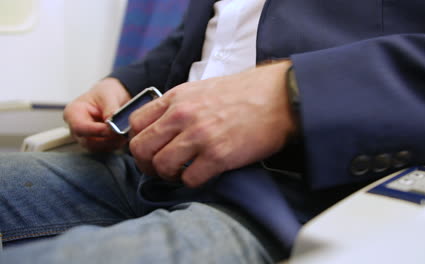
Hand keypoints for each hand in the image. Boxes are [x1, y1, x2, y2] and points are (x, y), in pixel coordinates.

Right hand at [63, 78, 130, 151]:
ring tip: (125, 134)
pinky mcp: (95, 143)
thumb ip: (110, 109)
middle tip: (123, 133)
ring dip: (113, 143)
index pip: (80, 127)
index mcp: (73, 113)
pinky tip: (123, 137)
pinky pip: (104, 149)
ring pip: (97, 148)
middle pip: (88, 141)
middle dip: (107, 139)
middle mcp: (75, 128)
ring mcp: (85, 137)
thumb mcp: (108, 95)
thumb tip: (112, 123)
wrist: (112, 97)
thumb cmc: (105, 93)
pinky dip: (115, 144)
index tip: (113, 129)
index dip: (97, 131)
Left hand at [129, 60, 297, 186]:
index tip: (151, 149)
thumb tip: (162, 128)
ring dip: (169, 175)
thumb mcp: (202, 89)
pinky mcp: (218, 155)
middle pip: (141, 148)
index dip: (139, 141)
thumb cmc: (245, 94)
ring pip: (161, 166)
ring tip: (182, 172)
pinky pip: (189, 180)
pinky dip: (192, 182)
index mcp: (177, 97)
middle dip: (146, 164)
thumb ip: (178, 106)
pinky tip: (203, 174)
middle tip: (161, 168)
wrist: (280, 98)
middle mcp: (183, 115)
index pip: (135, 124)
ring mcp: (200, 135)